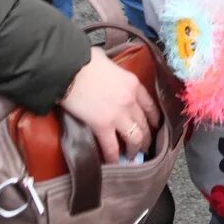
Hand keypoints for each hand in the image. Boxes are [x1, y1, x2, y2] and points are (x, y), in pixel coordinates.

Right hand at [59, 47, 159, 162]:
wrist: (69, 68)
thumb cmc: (84, 61)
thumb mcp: (108, 61)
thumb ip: (114, 70)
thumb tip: (107, 71)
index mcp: (133, 84)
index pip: (150, 105)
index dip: (154, 119)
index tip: (154, 126)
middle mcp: (131, 100)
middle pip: (145, 124)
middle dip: (146, 137)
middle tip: (145, 146)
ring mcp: (118, 114)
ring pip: (135, 138)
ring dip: (135, 149)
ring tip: (132, 157)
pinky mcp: (102, 125)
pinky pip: (112, 147)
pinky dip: (115, 157)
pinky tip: (114, 162)